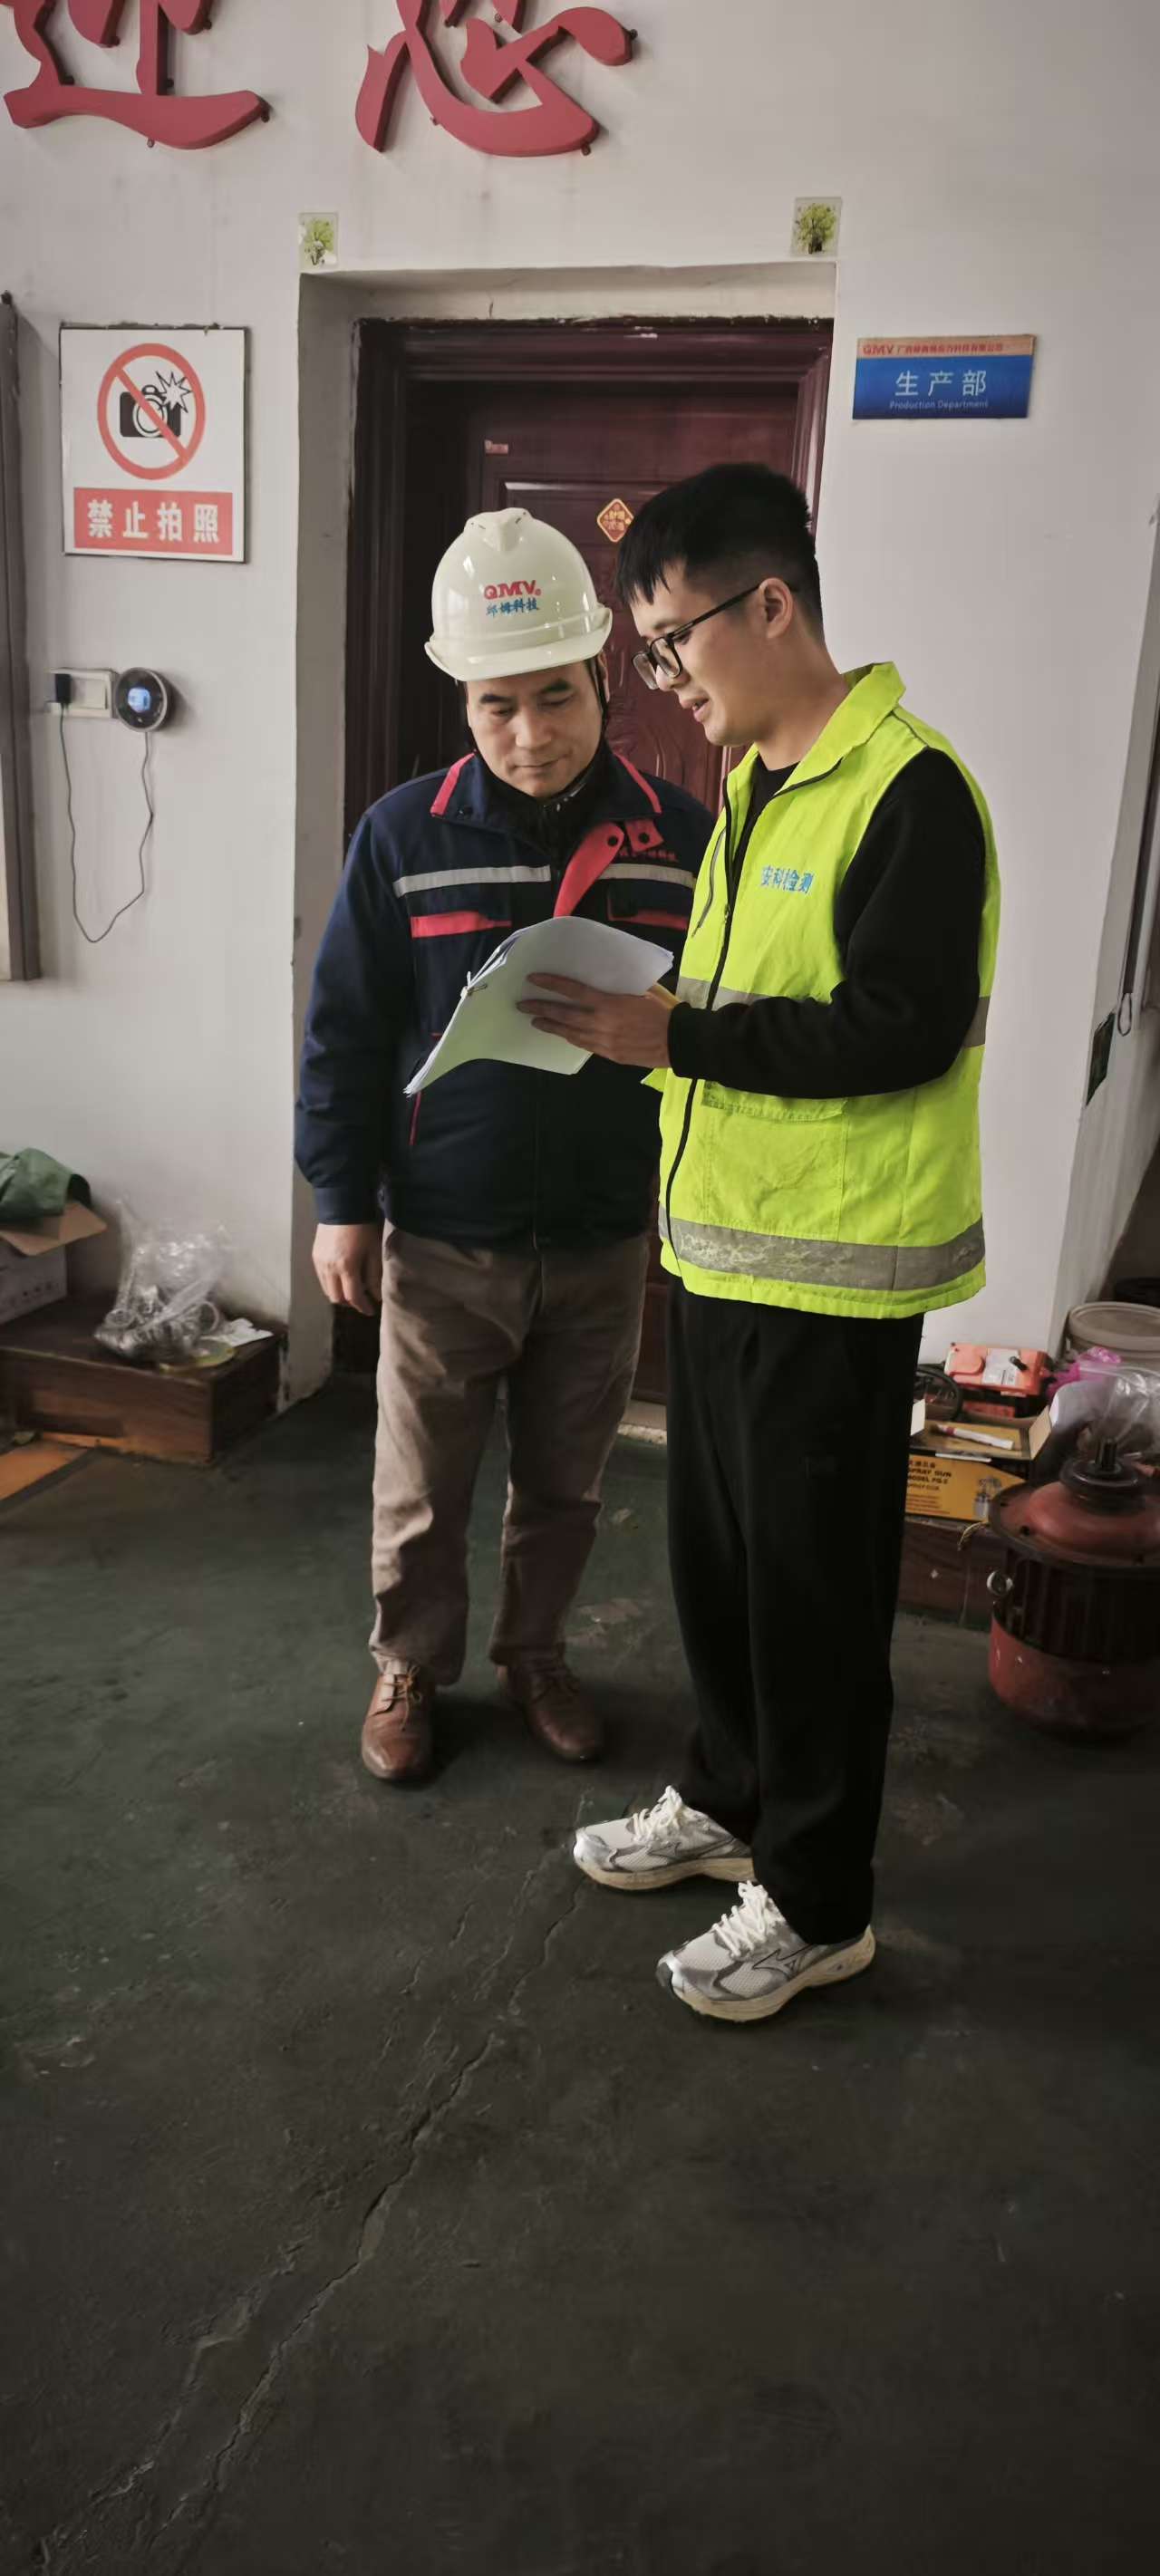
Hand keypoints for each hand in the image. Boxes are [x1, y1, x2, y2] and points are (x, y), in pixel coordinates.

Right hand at [312, 1222, 382, 1315]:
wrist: (342, 1205)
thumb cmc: (363, 1227)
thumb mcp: (374, 1251)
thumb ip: (374, 1276)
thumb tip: (376, 1296)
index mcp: (346, 1267)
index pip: (353, 1297)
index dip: (362, 1307)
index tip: (371, 1311)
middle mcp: (329, 1268)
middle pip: (336, 1298)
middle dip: (349, 1302)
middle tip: (361, 1299)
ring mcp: (319, 1262)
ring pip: (326, 1289)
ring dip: (339, 1294)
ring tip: (351, 1288)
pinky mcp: (314, 1256)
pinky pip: (321, 1278)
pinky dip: (331, 1283)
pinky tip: (341, 1277)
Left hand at [519, 977, 677, 1067]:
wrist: (678, 1042)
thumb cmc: (663, 1012)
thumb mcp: (641, 992)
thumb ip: (619, 990)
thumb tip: (605, 983)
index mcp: (610, 1004)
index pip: (574, 991)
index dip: (552, 984)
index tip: (534, 979)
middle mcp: (601, 1023)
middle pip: (565, 1015)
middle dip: (541, 1008)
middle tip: (522, 1005)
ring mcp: (603, 1041)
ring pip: (570, 1033)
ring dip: (551, 1026)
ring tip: (535, 1021)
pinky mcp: (609, 1054)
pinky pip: (584, 1045)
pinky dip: (570, 1038)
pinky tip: (562, 1034)